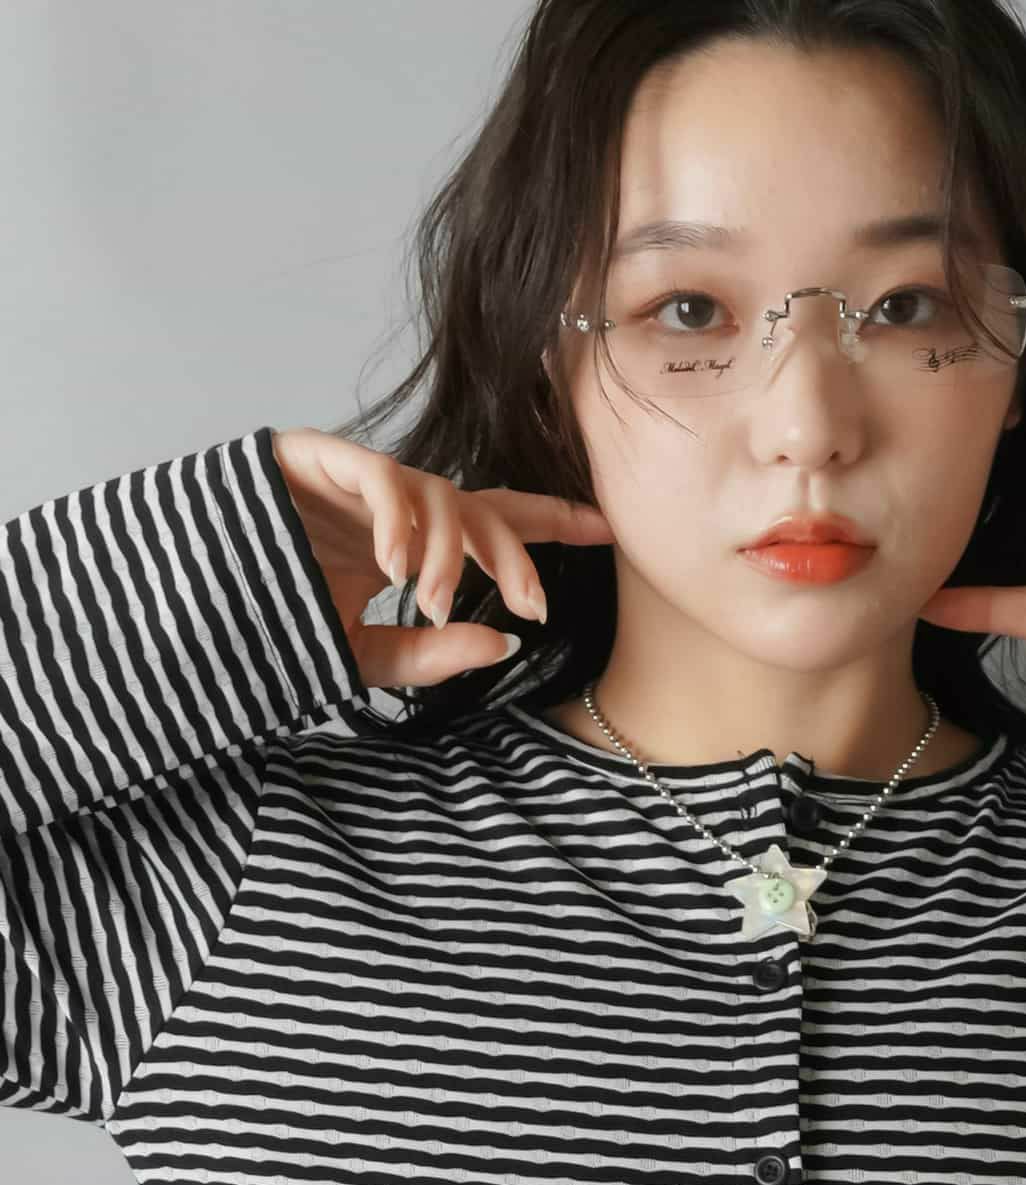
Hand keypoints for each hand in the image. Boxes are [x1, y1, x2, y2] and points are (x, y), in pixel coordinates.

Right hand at [270, 427, 613, 689]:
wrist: (184, 601)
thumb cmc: (270, 624)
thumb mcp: (360, 654)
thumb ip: (427, 655)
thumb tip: (504, 647)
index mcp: (411, 544)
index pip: (494, 523)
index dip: (551, 521)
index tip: (608, 529)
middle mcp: (394, 506)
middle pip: (479, 507)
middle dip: (516, 552)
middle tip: (534, 603)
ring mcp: (356, 479)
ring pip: (436, 494)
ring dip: (448, 552)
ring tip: (434, 602)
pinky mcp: (317, 456)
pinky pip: (379, 477)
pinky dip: (396, 521)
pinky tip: (398, 568)